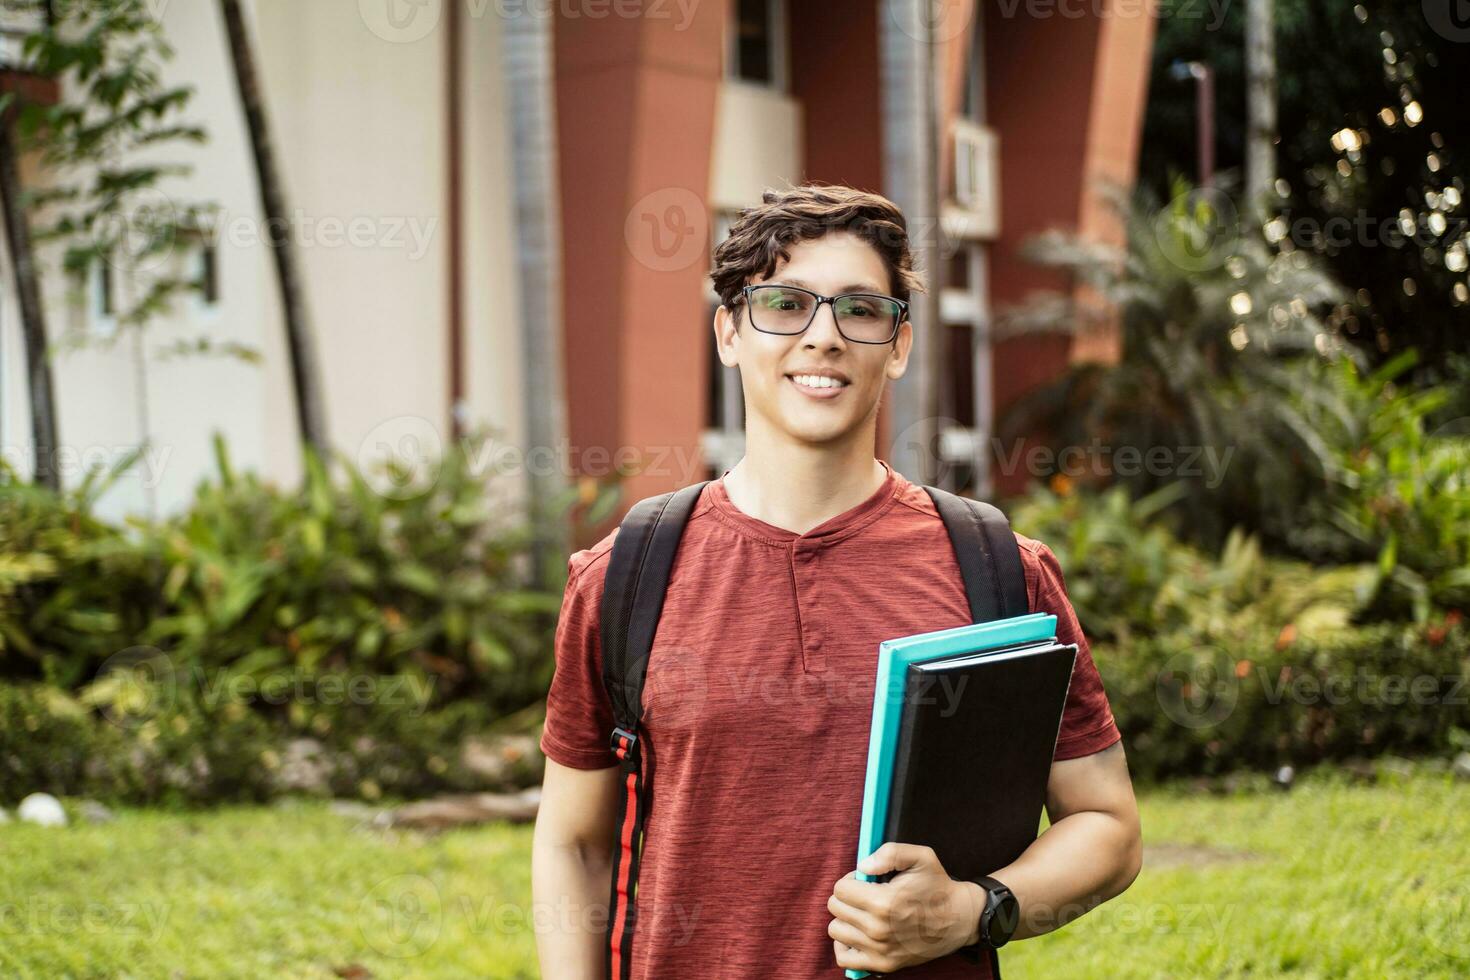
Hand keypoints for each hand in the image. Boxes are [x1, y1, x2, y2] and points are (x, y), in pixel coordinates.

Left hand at [827, 843, 981, 974]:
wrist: (959, 919)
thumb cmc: (937, 886)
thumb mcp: (920, 857)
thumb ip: (889, 853)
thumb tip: (863, 866)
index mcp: (884, 902)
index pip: (840, 889)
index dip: (851, 880)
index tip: (865, 881)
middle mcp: (878, 929)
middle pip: (835, 908)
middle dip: (847, 897)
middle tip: (865, 895)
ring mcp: (879, 950)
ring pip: (836, 930)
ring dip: (846, 919)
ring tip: (864, 913)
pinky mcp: (882, 965)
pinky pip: (844, 958)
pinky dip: (846, 945)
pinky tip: (859, 934)